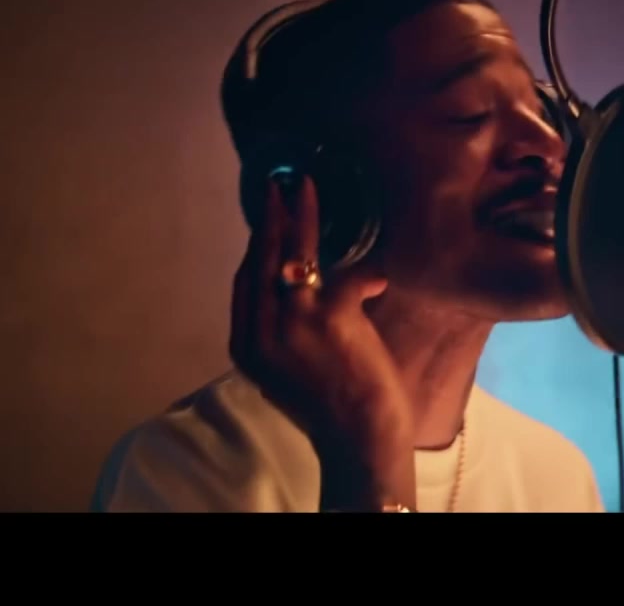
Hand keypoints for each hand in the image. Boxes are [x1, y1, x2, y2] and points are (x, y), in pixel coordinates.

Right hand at [229, 175, 414, 510]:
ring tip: (305, 189)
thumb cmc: (333, 406)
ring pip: (292, 256)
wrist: (358, 439)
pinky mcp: (329, 319)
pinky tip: (378, 277)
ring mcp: (292, 323)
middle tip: (278, 186)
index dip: (256, 245)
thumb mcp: (288, 370)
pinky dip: (366, 274)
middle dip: (270, 218)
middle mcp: (261, 331)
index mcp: (247, 345)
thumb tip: (296, 291)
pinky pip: (346, 277)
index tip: (264, 217)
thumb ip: (282, 332)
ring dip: (301, 217)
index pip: (245, 281)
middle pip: (261, 260)